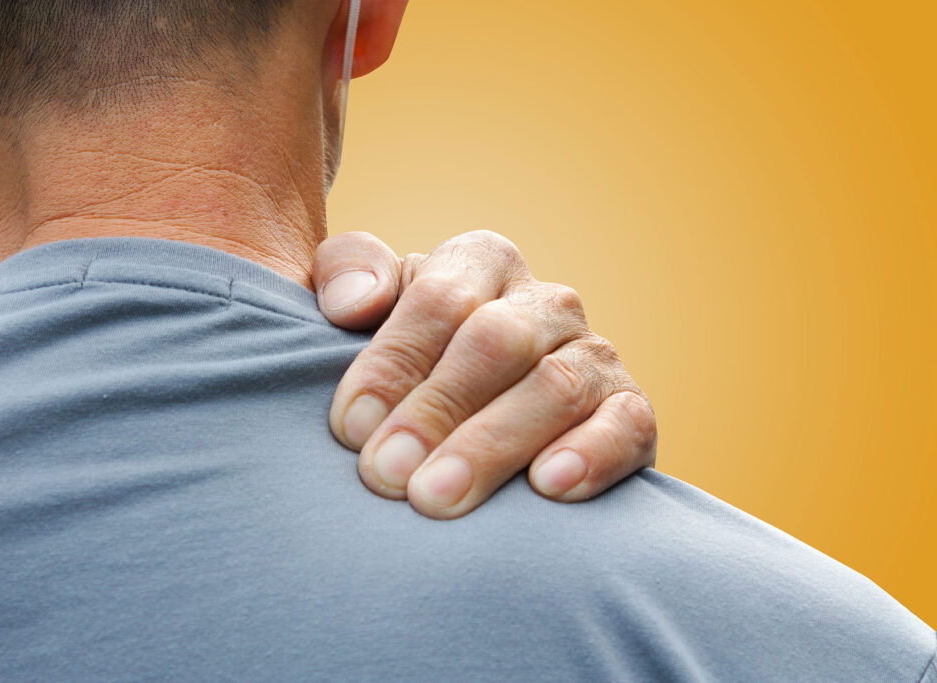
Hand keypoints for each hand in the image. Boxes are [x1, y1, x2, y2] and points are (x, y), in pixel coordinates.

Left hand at [313, 230, 656, 519]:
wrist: (473, 416)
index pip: (439, 300)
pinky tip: (548, 488)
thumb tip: (353, 304)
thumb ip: (346, 275)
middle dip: (436, 410)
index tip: (350, 427)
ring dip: (493, 445)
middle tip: (385, 474)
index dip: (393, 362)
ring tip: (437, 497)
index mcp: (482, 263)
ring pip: (555, 387)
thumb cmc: (408, 363)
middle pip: (496, 342)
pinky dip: (591, 455)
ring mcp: (594, 355)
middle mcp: (546, 302)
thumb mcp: (364, 310)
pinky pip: (626, 426)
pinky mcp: (628, 411)